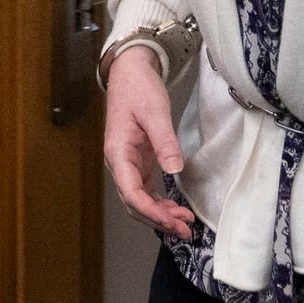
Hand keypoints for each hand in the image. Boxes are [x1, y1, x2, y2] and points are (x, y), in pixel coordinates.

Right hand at [103, 46, 194, 239]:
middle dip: (158, 220)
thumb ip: (165, 141)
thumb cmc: (139, 88)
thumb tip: (175, 170)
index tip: (173, 222)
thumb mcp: (155, 111)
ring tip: (184, 224)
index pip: (131, 192)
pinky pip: (145, 189)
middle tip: (185, 230)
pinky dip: (158, 202)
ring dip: (159, 214)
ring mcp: (127, 163)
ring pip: (139, 199)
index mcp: (117, 152)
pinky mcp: (137, 160)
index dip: (151, 211)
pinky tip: (174, 210)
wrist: (130, 72)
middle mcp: (119, 162)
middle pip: (134, 202)